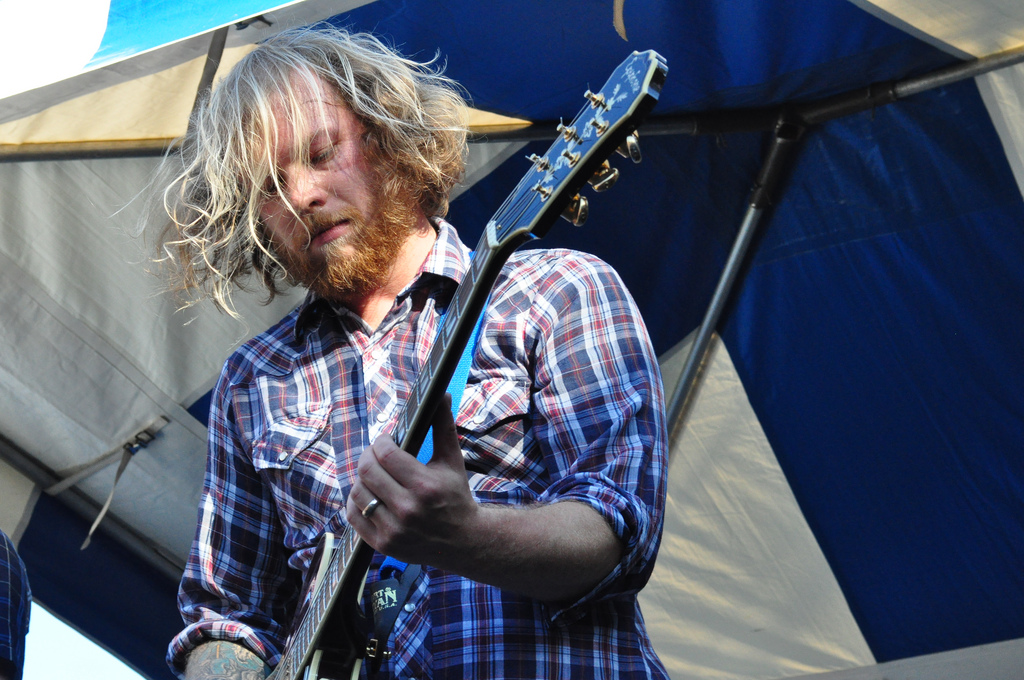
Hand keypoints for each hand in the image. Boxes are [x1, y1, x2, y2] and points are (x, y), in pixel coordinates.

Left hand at [345, 394, 479, 567]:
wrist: (463, 541)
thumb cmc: (456, 496)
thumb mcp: (453, 460)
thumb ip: (443, 425)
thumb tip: (440, 394)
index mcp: (425, 486)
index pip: (386, 454)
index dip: (382, 442)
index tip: (387, 440)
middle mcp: (408, 509)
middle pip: (367, 471)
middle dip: (368, 456)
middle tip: (376, 454)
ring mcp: (394, 530)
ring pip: (358, 492)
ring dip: (362, 478)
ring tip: (374, 473)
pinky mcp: (383, 544)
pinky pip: (354, 516)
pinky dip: (356, 501)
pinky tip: (368, 493)